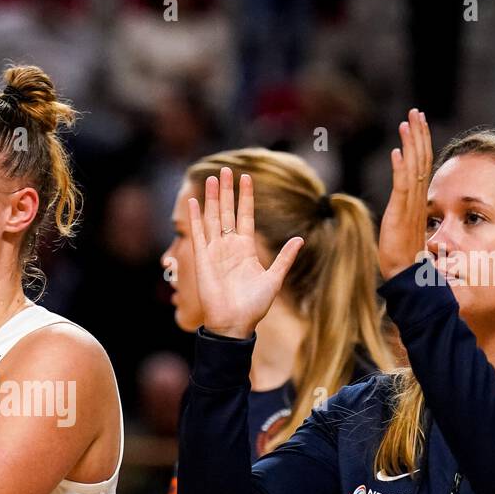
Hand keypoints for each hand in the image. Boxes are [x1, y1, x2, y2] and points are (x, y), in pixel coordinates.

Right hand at [188, 167, 302, 338]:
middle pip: (227, 211)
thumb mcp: (274, 278)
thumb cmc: (254, 306)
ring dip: (211, 198)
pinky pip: (198, 234)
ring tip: (210, 178)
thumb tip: (299, 239)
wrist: (234, 323)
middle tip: (226, 170)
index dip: (246, 197)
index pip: (245, 216)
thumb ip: (285, 257)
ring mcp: (214, 251)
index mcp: (246, 249)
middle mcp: (229, 246)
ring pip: (212, 218)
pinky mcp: (202, 259)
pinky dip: (196, 218)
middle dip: (226, 191)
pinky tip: (194, 202)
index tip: (247, 177)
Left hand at [378, 108, 432, 279]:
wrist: (405, 274)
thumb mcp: (404, 226)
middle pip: (422, 158)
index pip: (423, 163)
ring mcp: (410, 205)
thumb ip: (406, 212)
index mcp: (419, 198)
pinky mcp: (400, 213)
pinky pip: (402, 186)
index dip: (421, 142)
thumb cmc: (404, 254)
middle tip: (416, 111)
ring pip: (414, 167)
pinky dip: (400, 168)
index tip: (418, 123)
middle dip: (419, 133)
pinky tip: (396, 151)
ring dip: (411, 143)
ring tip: (408, 121)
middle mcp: (417, 198)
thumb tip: (406, 207)